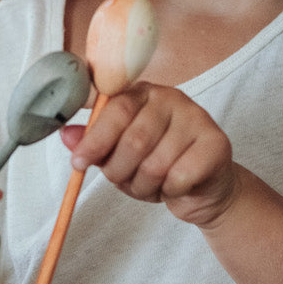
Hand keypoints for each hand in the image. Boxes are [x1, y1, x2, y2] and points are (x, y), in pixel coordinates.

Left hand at [64, 82, 236, 228]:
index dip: (94, 139)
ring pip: (156, 164)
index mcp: (142, 92)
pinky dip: (170, 191)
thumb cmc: (157, 165)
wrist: (203, 188)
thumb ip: (94, 144)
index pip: (114, 109)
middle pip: (133, 140)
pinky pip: (179, 177)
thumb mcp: (118, 155)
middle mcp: (170, 97)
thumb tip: (66, 136)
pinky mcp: (216, 142)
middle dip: (120, 171)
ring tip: (150, 185)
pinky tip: (175, 186)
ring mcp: (196, 117)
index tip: (78, 163)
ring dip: (145, 186)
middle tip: (122, 182)